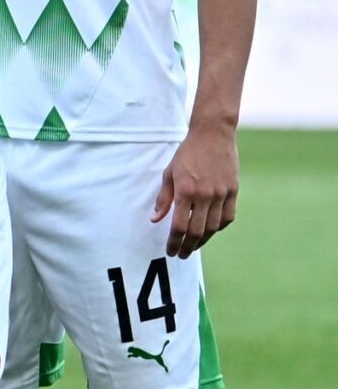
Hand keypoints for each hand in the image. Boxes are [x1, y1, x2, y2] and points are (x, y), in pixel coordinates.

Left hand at [153, 120, 238, 256]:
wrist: (213, 135)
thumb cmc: (187, 153)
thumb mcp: (169, 174)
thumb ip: (163, 199)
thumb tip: (155, 220)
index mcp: (185, 191)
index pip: (179, 226)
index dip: (174, 242)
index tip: (170, 251)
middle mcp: (205, 195)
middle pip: (197, 231)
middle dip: (187, 246)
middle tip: (181, 254)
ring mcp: (222, 193)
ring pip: (214, 227)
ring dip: (203, 240)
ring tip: (194, 245)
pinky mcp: (234, 190)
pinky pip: (228, 217)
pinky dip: (219, 227)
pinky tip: (211, 230)